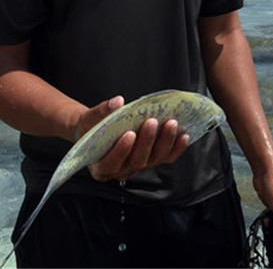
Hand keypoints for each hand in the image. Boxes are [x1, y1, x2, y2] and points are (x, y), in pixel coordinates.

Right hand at [75, 96, 189, 182]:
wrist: (97, 131)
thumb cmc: (92, 127)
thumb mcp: (90, 118)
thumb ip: (102, 112)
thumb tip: (117, 102)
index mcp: (101, 166)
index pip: (111, 163)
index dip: (121, 150)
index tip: (129, 134)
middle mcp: (121, 171)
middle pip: (137, 161)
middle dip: (146, 141)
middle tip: (151, 122)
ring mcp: (138, 166)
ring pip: (154, 159)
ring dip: (164, 142)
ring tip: (170, 123)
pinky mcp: (151, 160)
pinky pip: (166, 158)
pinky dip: (176, 148)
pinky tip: (183, 135)